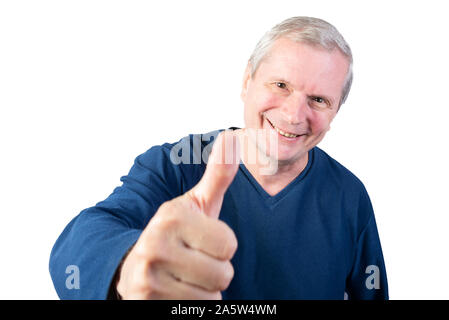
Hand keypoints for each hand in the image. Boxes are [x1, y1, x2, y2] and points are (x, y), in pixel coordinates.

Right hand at [116, 131, 239, 298]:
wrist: (135, 266)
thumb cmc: (176, 233)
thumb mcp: (196, 204)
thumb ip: (218, 175)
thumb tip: (232, 136)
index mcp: (171, 217)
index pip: (228, 245)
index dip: (221, 246)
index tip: (202, 241)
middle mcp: (154, 245)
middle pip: (222, 273)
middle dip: (215, 270)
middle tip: (194, 261)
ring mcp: (147, 279)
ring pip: (211, 296)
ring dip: (205, 289)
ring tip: (185, 277)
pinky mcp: (146, 304)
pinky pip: (198, 312)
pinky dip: (193, 305)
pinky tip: (177, 293)